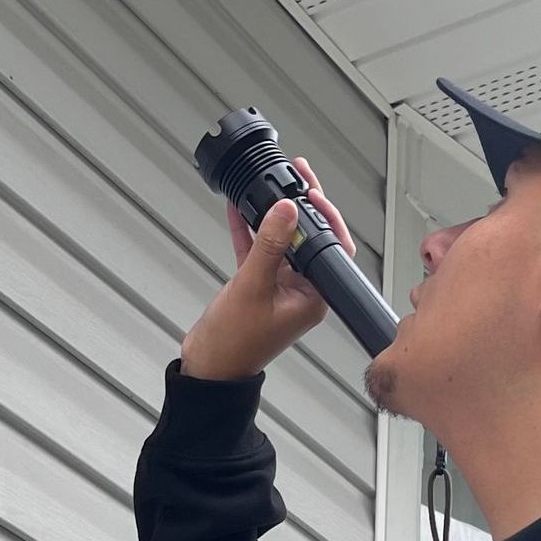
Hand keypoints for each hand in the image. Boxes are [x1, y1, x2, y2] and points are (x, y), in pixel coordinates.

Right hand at [181, 156, 356, 380]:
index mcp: (314, 296)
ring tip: (271, 182)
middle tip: (296, 175)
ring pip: (283, 240)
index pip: (332, 247)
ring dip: (274, 214)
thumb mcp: (252, 286)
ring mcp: (280, 286)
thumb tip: (286, 210)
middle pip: (309, 238)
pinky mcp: (259, 284)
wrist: (208, 366)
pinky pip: (259, 250)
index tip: (311, 192)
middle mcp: (302, 290)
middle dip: (301, 206)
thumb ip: (269, 245)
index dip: (326, 216)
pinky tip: (239, 207)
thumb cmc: (234, 343)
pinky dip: (250, 230)